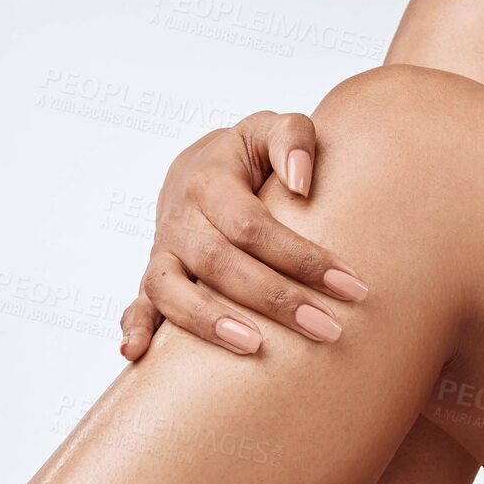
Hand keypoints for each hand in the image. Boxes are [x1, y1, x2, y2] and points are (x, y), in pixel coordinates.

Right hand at [120, 112, 368, 360]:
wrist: (198, 165)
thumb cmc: (248, 155)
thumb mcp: (271, 129)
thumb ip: (292, 138)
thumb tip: (301, 184)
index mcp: (209, 180)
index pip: (254, 226)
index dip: (301, 257)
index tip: (349, 286)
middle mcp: (179, 218)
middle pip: (219, 263)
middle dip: (274, 299)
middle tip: (326, 328)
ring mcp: (162, 251)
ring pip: (171, 290)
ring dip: (209, 322)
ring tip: (254, 347)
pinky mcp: (154, 276)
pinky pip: (138, 304)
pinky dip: (134, 327)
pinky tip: (136, 354)